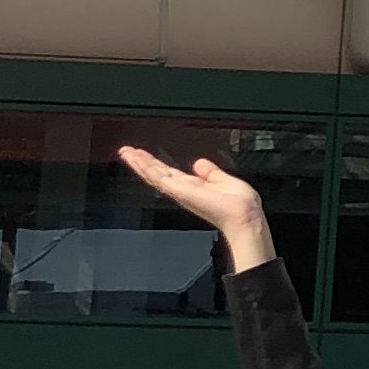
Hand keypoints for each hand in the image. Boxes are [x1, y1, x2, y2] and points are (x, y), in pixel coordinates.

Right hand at [116, 146, 273, 275]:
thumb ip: (211, 172)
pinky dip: (145, 166)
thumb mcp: (224, 181)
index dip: (156, 164)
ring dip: (138, 163)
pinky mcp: (178, 191)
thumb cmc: (241, 204)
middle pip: (157, 173)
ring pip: (153, 174)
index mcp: (195, 187)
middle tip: (126, 152)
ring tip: (125, 152)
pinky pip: (158, 176)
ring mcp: (179, 191)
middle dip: (141, 163)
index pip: (170, 173)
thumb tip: (200, 164)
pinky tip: (135, 159)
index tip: (144, 155)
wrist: (243, 216)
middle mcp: (184, 191)